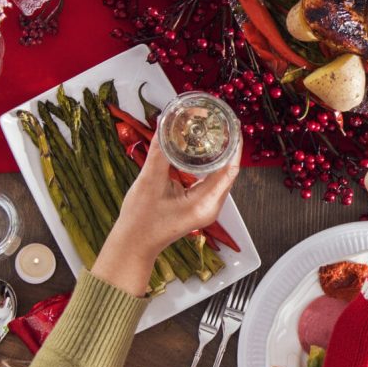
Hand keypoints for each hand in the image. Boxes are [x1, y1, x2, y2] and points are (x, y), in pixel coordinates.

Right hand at [94, 140, 240, 295]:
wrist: (134, 243)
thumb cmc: (141, 221)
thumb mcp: (149, 182)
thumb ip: (159, 152)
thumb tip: (165, 125)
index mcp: (205, 203)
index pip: (229, 169)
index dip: (234, 146)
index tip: (232, 125)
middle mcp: (211, 206)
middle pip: (227, 171)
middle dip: (227, 146)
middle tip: (222, 122)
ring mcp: (206, 207)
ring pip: (220, 175)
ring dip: (218, 154)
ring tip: (215, 131)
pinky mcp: (199, 205)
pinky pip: (210, 180)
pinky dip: (208, 164)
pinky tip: (203, 150)